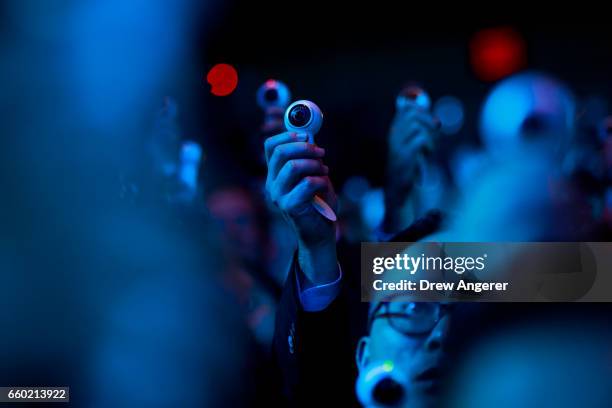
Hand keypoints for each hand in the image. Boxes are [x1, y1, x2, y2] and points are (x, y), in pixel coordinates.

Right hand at [264, 132, 338, 285]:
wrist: (320, 233)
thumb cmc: (318, 203)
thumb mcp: (313, 175)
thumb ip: (309, 158)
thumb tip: (310, 136)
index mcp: (275, 174)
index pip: (270, 146)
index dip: (287, 135)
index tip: (305, 135)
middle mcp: (272, 184)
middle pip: (281, 152)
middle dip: (305, 147)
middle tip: (321, 152)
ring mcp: (278, 196)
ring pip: (293, 166)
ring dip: (314, 165)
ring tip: (324, 171)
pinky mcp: (289, 206)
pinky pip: (306, 183)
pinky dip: (320, 181)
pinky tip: (325, 186)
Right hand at [387, 107, 439, 195]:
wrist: (397, 187)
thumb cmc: (409, 166)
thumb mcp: (413, 146)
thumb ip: (420, 131)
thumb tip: (436, 119)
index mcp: (395, 131)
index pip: (405, 109)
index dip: (421, 109)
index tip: (430, 119)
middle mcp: (394, 136)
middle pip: (412, 115)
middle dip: (428, 121)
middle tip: (435, 131)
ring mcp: (397, 145)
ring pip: (417, 126)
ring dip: (429, 135)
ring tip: (429, 147)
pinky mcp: (404, 155)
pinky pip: (420, 139)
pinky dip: (428, 145)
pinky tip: (427, 154)